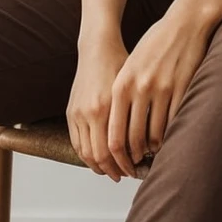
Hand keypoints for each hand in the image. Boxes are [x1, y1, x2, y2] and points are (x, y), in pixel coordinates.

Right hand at [66, 31, 132, 181]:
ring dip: (99, 166)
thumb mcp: (133, 87)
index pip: (113, 149)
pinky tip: (99, 157)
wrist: (97, 47)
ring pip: (85, 153)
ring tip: (113, 170)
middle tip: (127, 174)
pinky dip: (87, 155)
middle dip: (113, 169)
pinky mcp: (71, 111)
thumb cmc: (119, 62)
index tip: (135, 169)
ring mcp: (77, 112)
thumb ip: (137, 114)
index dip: (124, 164)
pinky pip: (76, 142)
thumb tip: (150, 142)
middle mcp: (89, 111)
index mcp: (106, 106)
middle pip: (98, 156)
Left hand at [106, 6, 212, 178]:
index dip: (116, 155)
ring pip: (155, 135)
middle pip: (133, 139)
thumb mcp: (130, 65)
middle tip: (136, 164)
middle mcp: (139, 88)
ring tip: (152, 152)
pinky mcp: (182, 90)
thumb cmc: (155, 43)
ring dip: (153, 148)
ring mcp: (162, 90)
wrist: (184, 23)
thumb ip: (122, 93)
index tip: (120, 163)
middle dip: (134, 157)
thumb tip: (118, 128)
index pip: (113, 133)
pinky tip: (169, 138)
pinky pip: (174, 123)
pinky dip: (170, 135)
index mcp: (121, 84)